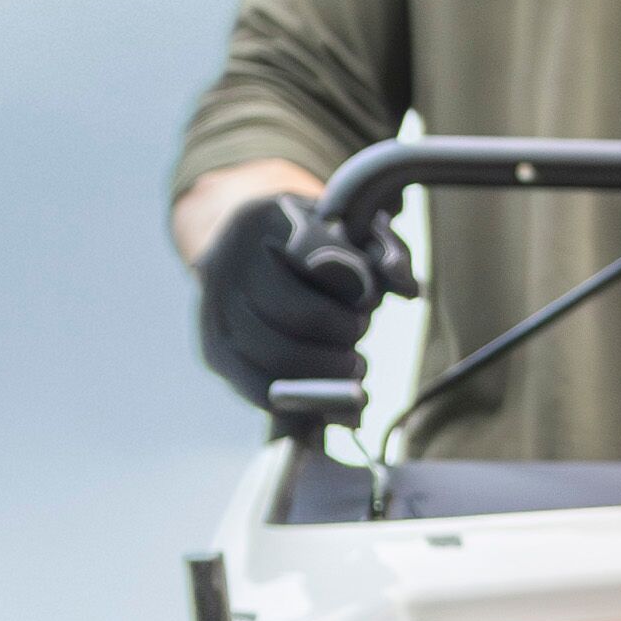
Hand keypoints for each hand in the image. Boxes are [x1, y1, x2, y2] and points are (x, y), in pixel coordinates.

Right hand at [191, 192, 382, 408]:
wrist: (256, 255)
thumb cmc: (318, 244)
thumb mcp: (354, 231)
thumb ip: (387, 252)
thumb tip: (408, 289)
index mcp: (261, 219)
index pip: (315, 256)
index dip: (355, 285)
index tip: (369, 296)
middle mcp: (225, 262)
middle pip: (296, 313)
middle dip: (344, 332)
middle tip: (362, 331)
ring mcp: (212, 309)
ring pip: (277, 357)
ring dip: (329, 370)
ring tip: (354, 365)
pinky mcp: (214, 351)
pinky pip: (258, 388)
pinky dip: (303, 401)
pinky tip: (335, 399)